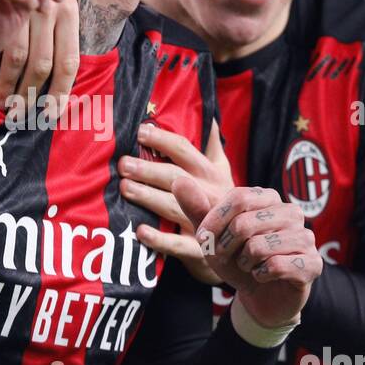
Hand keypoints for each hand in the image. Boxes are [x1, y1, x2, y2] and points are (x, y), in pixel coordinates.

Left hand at [119, 121, 232, 283]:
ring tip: (125, 188)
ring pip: (173, 207)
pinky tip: (140, 231)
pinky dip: (159, 239)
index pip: (185, 151)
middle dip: (148, 170)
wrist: (241, 248)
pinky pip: (177, 244)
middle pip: (175, 177)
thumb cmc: (223, 203)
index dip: (163, 140)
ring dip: (148, 197)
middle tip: (124, 164)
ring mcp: (205, 223)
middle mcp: (209, 195)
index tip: (140, 131)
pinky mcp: (199, 250)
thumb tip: (207, 114)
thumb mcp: (224, 171)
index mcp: (211, 173)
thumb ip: (212, 145)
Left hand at [174, 181, 321, 328]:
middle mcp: (291, 212)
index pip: (237, 198)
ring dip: (244, 263)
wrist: (260, 296)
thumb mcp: (212, 237)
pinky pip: (276, 266)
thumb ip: (196, 209)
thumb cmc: (237, 260)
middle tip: (229, 257)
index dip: (214, 221)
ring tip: (250, 266)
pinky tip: (264, 276)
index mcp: (268, 198)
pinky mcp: (313, 263)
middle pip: (244, 223)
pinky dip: (261, 276)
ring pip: (259, 247)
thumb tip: (179, 180)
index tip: (203, 239)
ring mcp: (305, 237)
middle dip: (226, 247)